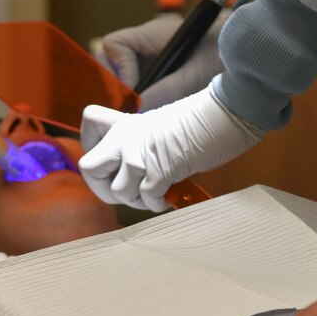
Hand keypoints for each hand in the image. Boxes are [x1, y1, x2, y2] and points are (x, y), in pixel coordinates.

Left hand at [79, 87, 261, 210]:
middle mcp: (126, 137)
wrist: (227, 112)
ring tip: (155, 193)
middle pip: (88, 168)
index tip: (110, 156)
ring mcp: (139, 154)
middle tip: (125, 191)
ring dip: (137, 201)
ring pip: (118, 193)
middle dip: (103, 189)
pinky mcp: (158, 171)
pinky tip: (169, 194)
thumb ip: (138, 144)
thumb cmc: (202, 122)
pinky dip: (157, 203)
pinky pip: (146, 199)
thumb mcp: (159, 127)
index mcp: (127, 122)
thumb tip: (131, 174)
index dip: (92, 143)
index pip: (89, 122)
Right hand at [95, 14, 226, 109]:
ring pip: (123, 75)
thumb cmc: (225, 53)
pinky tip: (151, 112)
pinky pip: (140, 85)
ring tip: (140, 112)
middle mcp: (147, 44)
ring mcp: (153, 58)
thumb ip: (166, 91)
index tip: (134, 92)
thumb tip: (136, 112)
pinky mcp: (162, 72)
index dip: (117, 69)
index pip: (113, 45)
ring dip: (128, 94)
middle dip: (115, 84)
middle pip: (111, 60)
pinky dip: (140, 99)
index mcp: (152, 34)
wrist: (251, 52)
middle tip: (129, 106)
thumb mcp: (195, 75)